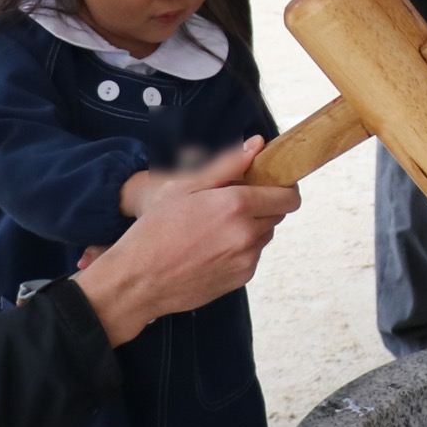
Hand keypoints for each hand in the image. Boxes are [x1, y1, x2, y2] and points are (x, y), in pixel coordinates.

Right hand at [73, 142, 297, 343]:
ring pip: (264, 236)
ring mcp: (246, 259)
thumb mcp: (185, 188)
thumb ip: (228, 165)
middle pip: (277, 214)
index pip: (287, 196)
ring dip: (251, 228)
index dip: (281, 187)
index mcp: (236, 205)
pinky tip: (212, 248)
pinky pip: (252, 256)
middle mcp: (247, 234)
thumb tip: (257, 145)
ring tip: (216, 228)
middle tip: (231, 204)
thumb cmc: (156, 231)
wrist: (139, 280)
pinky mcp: (241, 278)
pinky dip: (240, 249)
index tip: (268, 184)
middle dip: (262, 205)